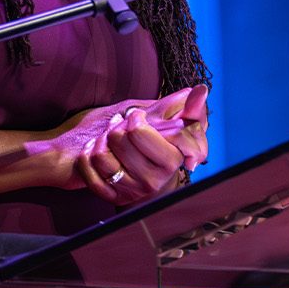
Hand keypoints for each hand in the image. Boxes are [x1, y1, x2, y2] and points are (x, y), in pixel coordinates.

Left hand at [75, 85, 208, 204]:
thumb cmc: (165, 147)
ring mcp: (131, 190)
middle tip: (122, 127)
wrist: (153, 180)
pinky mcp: (112, 197)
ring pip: (100, 154)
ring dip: (100, 140)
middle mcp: (152, 180)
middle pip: (117, 138)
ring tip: (110, 138)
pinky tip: (97, 151)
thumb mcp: (180, 126)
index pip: (139, 130)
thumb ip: (190, 107)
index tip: (138, 118)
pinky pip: (87, 171)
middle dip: (117, 126)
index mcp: (170, 161)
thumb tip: (201, 90)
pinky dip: (87, 156)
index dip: (135, 118)